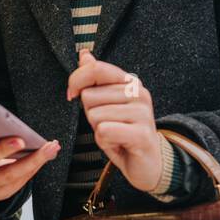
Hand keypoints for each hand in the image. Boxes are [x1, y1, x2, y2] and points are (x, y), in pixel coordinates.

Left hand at [66, 49, 160, 192]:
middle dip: (91, 114)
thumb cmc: (124, 133)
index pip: (96, 69)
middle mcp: (139, 93)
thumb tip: (84, 55)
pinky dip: (105, 141)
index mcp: (130, 82)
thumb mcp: (106, 103)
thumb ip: (96, 79)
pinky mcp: (142, 134)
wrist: (147, 164)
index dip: (76, 80)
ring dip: (98, 130)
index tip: (72, 95)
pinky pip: (104, 131)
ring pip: (94, 115)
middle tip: (109, 124)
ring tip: (115, 135)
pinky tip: (118, 144)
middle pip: (89, 96)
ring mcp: (142, 113)